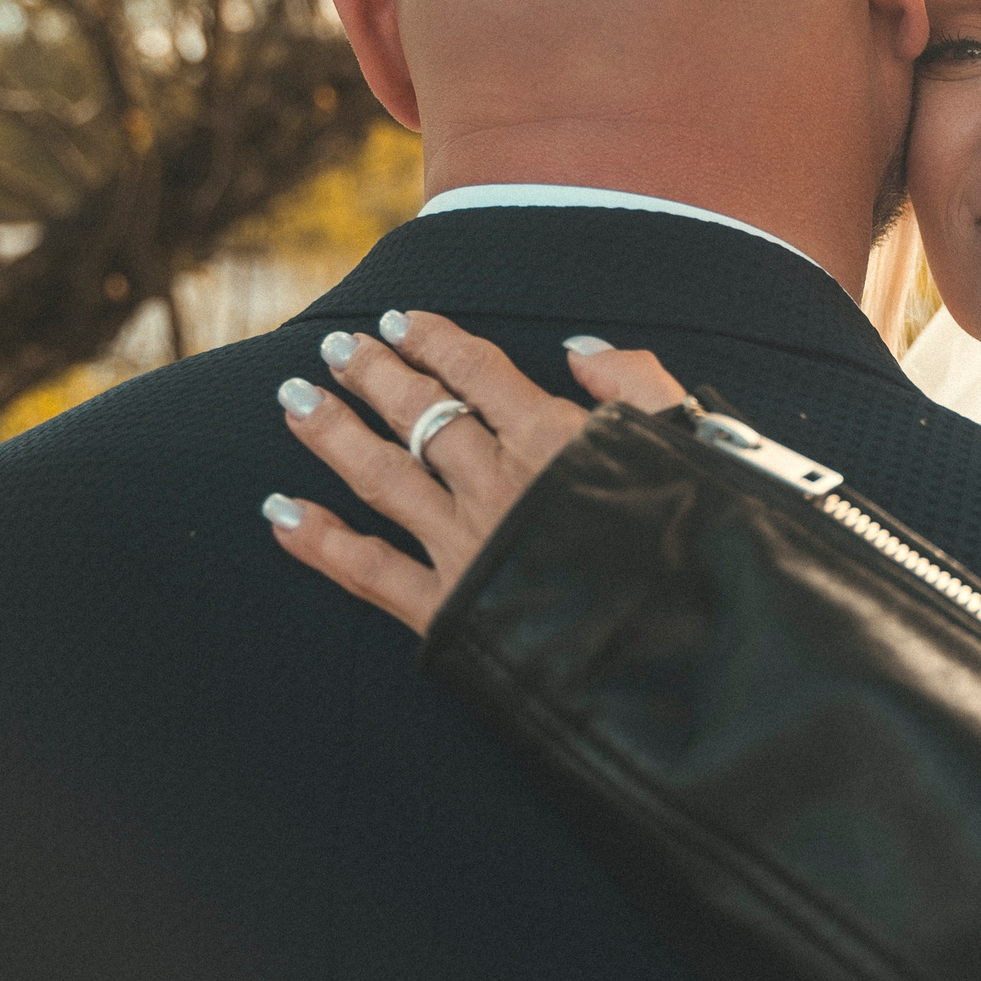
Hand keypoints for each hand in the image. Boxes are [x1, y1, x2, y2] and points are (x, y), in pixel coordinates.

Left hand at [265, 311, 688, 634]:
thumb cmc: (702, 549)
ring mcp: (465, 546)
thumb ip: (636, 387)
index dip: (433, 339)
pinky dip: (319, 542)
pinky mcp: (447, 610)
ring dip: (333, 434)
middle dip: (371, 375)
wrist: (688, 660)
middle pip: (419, 413)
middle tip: (334, 347)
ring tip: (294, 400)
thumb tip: (578, 350)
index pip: (477, 371)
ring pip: (382, 476)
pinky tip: (278, 514)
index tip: (398, 321)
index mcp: (553, 439)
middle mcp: (497, 484)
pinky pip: (369, 571)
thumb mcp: (692, 443)